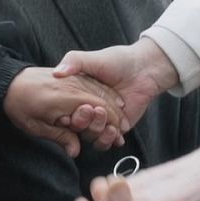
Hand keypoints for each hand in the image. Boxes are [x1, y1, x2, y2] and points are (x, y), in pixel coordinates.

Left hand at [5, 68, 126, 156]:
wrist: (8, 81)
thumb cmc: (19, 106)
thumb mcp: (36, 127)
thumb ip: (60, 137)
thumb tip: (76, 152)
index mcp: (66, 100)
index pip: (97, 110)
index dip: (110, 123)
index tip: (117, 135)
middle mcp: (73, 87)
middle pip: (102, 101)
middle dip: (116, 116)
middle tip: (122, 131)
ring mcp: (72, 79)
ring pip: (100, 90)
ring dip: (113, 104)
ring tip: (123, 118)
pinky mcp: (70, 75)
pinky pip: (92, 81)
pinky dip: (105, 91)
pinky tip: (112, 99)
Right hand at [55, 39, 179, 133]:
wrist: (144, 69)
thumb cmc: (117, 60)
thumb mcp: (91, 58)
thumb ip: (73, 61)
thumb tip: (56, 72)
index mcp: (76, 95)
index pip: (64, 111)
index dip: (65, 114)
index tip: (71, 111)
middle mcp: (87, 109)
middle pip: (76, 126)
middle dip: (83, 122)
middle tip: (94, 111)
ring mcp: (101, 120)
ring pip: (90, 137)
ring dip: (96, 132)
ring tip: (107, 123)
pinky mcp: (116, 129)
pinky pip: (107, 142)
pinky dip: (109, 140)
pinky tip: (115, 130)